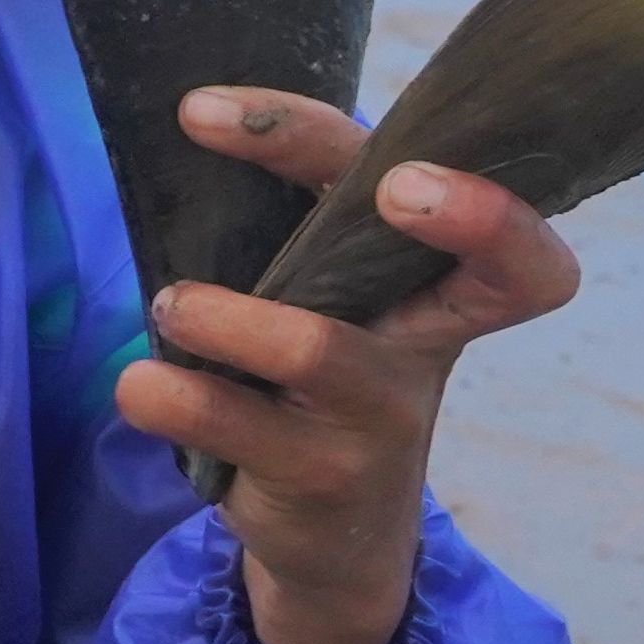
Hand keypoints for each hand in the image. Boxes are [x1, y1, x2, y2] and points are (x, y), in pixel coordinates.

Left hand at [115, 85, 583, 643]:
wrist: (332, 536)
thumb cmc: (317, 379)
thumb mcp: (321, 294)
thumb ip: (299, 216)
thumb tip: (198, 108)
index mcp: (439, 286)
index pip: (498, 223)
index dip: (479, 194)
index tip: (403, 168)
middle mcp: (428, 346)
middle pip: (503, 277)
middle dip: (467, 219)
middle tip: (391, 187)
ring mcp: (381, 418)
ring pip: (320, 349)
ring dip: (229, 316)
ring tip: (168, 306)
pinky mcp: (318, 477)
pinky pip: (236, 424)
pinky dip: (172, 396)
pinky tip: (140, 385)